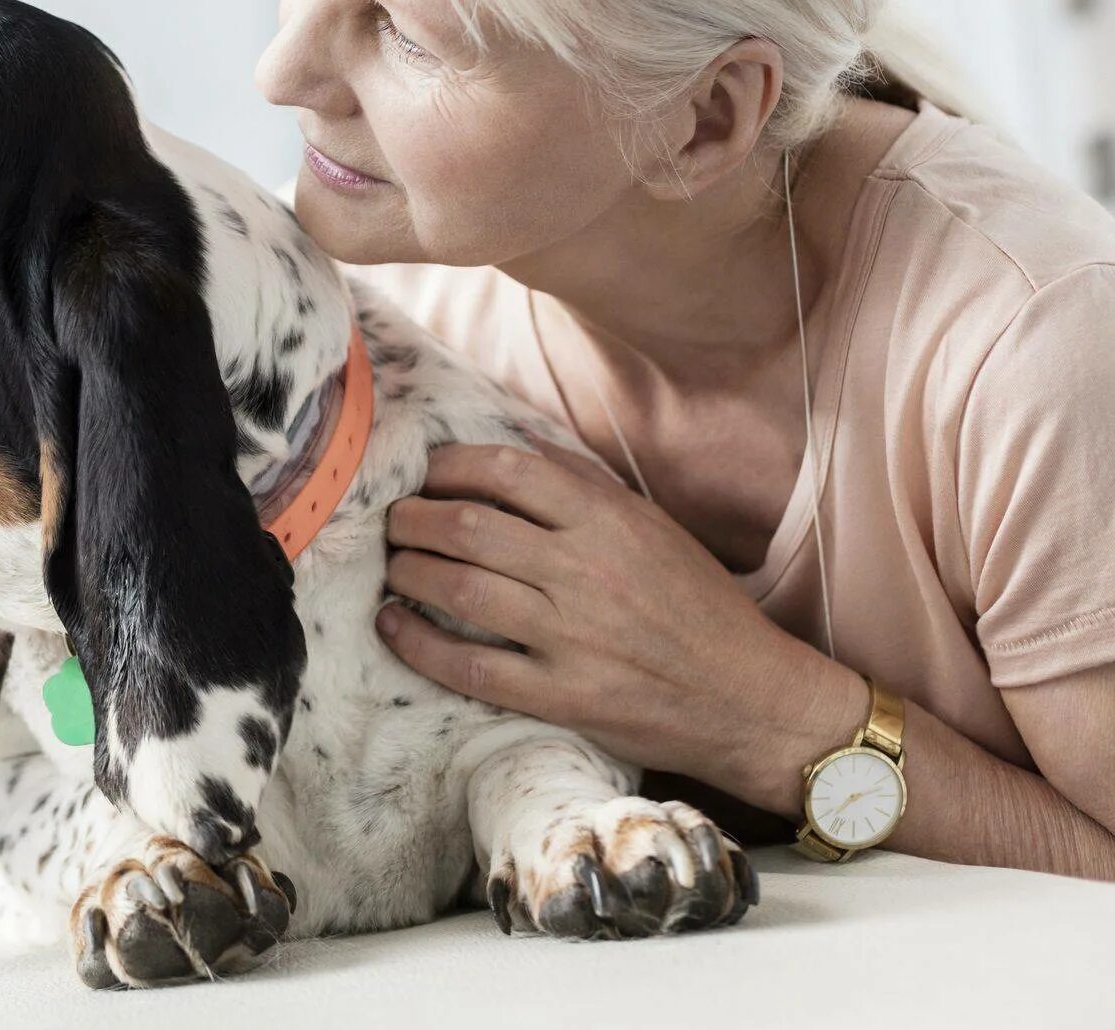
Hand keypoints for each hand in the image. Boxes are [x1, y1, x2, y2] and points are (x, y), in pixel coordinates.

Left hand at [374, 444, 866, 815]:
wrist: (750, 699)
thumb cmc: (698, 607)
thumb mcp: (653, 528)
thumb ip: (584, 486)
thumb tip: (519, 444)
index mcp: (607, 521)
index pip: (506, 471)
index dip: (449, 466)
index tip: (425, 473)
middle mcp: (585, 571)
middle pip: (468, 526)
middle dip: (413, 517)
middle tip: (394, 520)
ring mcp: (571, 636)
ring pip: (460, 588)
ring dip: (408, 571)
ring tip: (394, 565)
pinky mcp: (562, 695)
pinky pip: (471, 667)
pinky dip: (419, 643)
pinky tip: (393, 625)